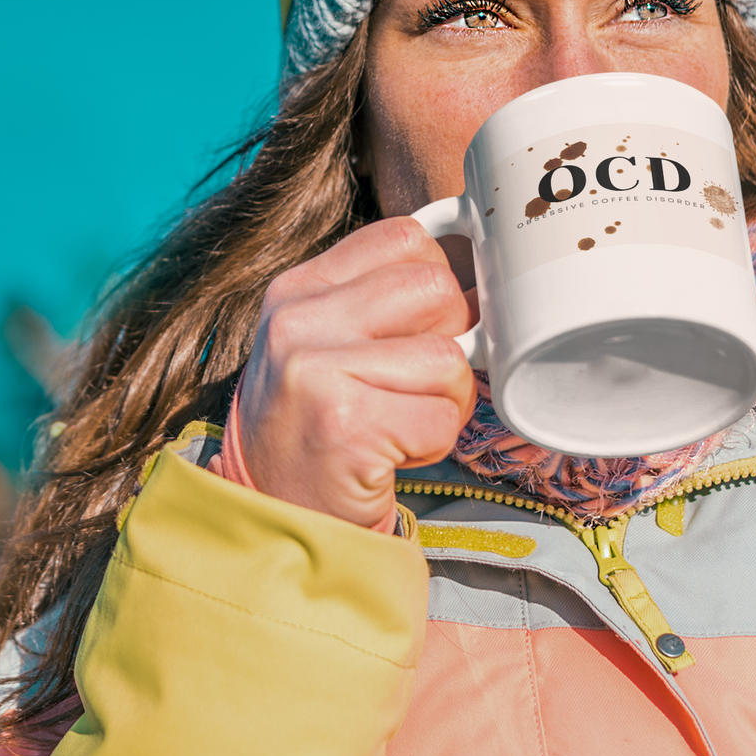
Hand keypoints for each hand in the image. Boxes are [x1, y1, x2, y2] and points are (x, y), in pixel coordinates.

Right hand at [235, 217, 476, 526]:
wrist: (271, 518)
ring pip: (448, 357)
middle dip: (451, 339)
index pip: (406, 237)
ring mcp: (314, 372)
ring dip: (446, 400)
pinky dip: (435, 442)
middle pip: (436, 287)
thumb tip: (484, 276)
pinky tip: (394, 452)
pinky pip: (441, 416)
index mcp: (299, 288)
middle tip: (417, 385)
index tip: (427, 326)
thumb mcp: (330, 342)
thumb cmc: (317, 427)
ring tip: (403, 422)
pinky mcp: (343, 428)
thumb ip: (385, 299)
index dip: (438, 281)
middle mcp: (297, 321)